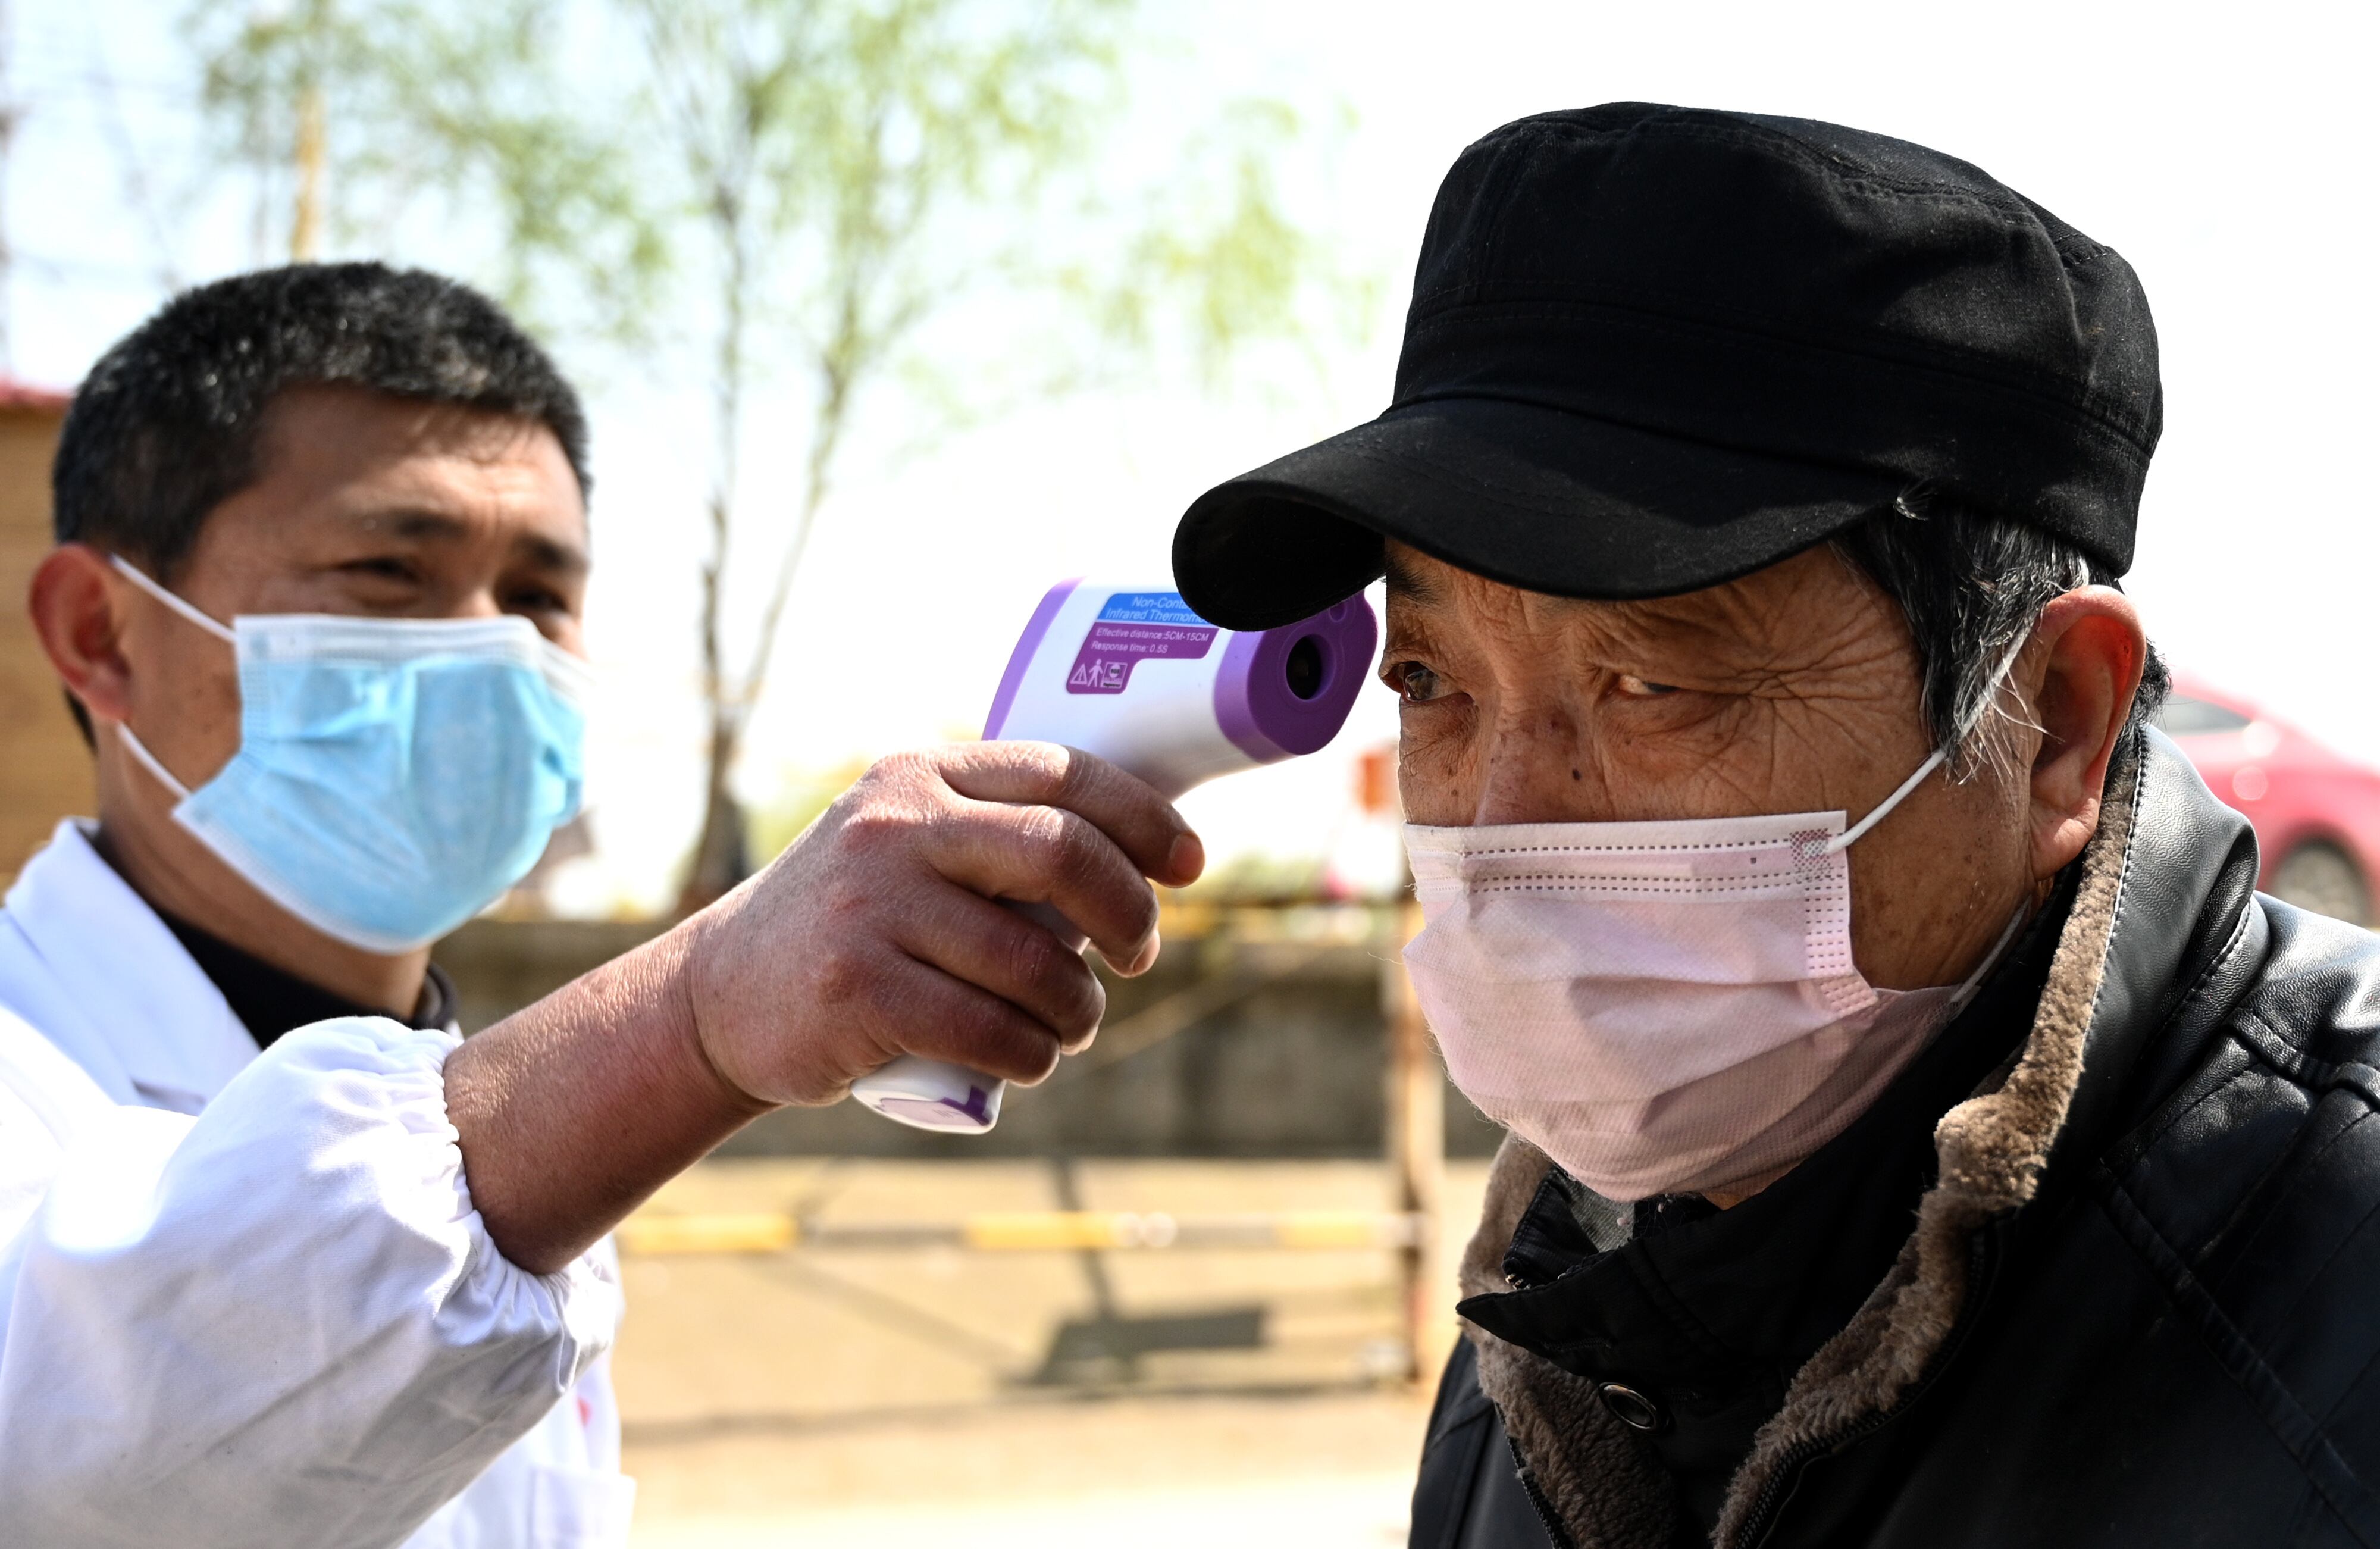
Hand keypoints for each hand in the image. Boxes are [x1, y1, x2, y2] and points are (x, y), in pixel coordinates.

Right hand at [680, 742, 1204, 1106]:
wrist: (718, 998)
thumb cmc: (852, 926)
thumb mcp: (905, 847)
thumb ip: (992, 833)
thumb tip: (1142, 860)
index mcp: (920, 774)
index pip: (1064, 773)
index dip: (1146, 819)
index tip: (1190, 866)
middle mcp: (894, 826)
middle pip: (1062, 852)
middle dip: (1129, 911)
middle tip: (1140, 955)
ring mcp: (871, 906)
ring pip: (1034, 960)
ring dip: (1080, 1008)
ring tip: (1073, 1024)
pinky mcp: (857, 990)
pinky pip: (990, 1028)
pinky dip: (1032, 1054)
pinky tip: (1031, 1058)